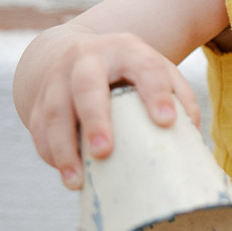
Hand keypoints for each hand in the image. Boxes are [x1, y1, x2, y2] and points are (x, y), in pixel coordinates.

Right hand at [27, 30, 199, 189]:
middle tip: (105, 151)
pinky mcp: (40, 98)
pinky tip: (67, 174)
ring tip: (76, 181)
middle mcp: (88, 57)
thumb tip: (192, 138)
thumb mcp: (155, 71)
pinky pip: (39, 126)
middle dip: (95, 119)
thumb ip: (177, 97)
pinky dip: (50, 152)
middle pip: (87, 85)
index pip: (145, 67)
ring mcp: (58, 76)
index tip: (167, 120)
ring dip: (64, 148)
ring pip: (55, 110)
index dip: (156, 92)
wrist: (79, 52)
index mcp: (127, 49)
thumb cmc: (130, 72)